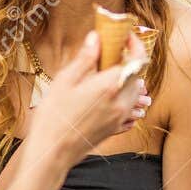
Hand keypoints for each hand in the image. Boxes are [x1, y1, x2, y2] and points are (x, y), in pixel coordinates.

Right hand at [28, 31, 149, 166]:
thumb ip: (85, 58)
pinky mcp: (116, 129)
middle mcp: (121, 101)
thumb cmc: (54, 116)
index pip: (137, 59)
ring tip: (113, 77)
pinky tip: (115, 100)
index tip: (126, 37)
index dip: (135, 45)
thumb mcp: (64, 81)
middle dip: (129, 63)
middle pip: (138, 75)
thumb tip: (96, 37)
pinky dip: (129, 102)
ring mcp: (120, 117)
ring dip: (130, 82)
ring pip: (137, 94)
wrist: (53, 152)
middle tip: (111, 56)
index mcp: (109, 85)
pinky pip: (132, 113)